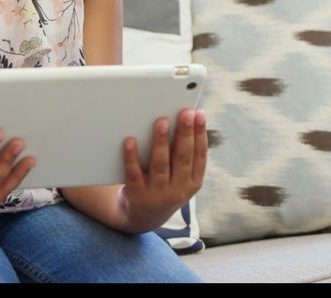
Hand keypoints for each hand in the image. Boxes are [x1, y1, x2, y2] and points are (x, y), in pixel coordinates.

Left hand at [117, 108, 207, 231]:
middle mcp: (178, 190)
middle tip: (185, 113)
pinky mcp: (137, 195)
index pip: (199, 155)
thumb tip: (183, 121)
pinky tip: (130, 141)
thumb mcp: (180, 177)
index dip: (200, 134)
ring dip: (161, 142)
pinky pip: (134, 174)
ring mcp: (157, 194)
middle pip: (183, 158)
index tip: (199, 114)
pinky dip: (131, 157)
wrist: (142, 216)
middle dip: (185, 133)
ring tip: (161, 122)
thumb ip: (182, 154)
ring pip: (160, 165)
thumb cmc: (163, 186)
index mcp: (193, 183)